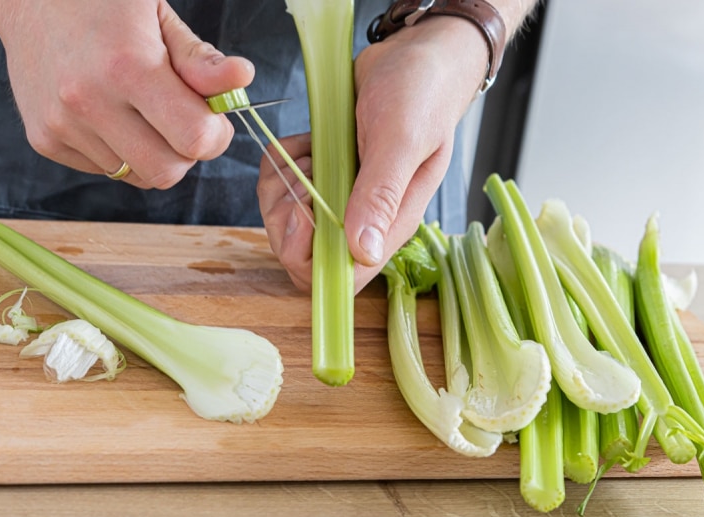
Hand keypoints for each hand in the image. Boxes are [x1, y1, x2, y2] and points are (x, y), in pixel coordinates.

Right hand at [0, 0, 253, 188]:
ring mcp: (62, 125)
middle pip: (167, 173)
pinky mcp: (44, 140)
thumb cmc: (102, 1)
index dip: (215, 135)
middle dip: (186, 154)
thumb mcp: (158, 14)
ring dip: (152, 153)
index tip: (212, 117)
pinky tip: (109, 113)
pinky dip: (119, 150)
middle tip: (182, 122)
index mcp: (127, 66)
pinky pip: (105, 169)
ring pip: (136, 176)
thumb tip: (242, 79)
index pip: (195, 140)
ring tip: (140, 109)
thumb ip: (200, 59)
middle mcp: (89, 102)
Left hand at [258, 17, 488, 291]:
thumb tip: (363, 252)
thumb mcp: (402, 139)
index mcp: (391, 223)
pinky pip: (284, 185)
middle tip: (300, 174)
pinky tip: (303, 142)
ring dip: (282, 185)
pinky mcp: (324, 173)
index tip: (302, 211)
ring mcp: (340, 195)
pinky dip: (282, 163)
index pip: (344, 275)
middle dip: (285, 218)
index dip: (310, 257)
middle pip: (304, 253)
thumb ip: (382, 195)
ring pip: (287, 219)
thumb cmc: (422, 93)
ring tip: (306, 151)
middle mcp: (363, 217)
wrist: (416, 55)